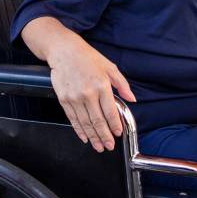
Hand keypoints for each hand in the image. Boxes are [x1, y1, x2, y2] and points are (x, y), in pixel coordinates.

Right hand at [47, 32, 135, 152]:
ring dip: (93, 137)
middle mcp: (88, 93)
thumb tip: (132, 98)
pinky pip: (73, 119)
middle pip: (98, 121)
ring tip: (98, 146)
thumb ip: (122, 84)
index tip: (118, 133)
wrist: (64, 51)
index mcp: (101, 85)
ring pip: (85, 123)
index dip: (114, 125)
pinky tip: (84, 137)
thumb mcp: (109, 66)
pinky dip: (79, 130)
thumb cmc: (87, 57)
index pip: (110, 111)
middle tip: (109, 146)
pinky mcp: (64, 100)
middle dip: (104, 136)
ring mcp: (75, 98)